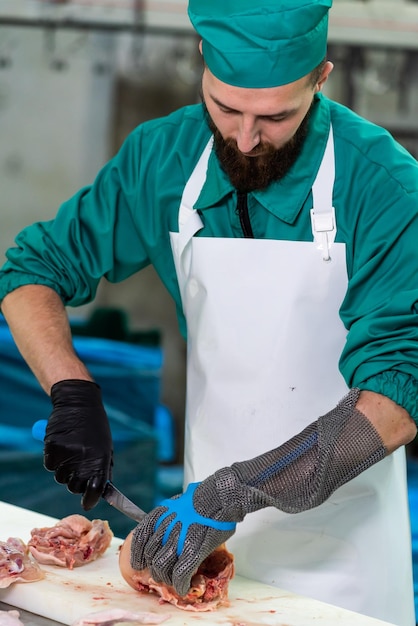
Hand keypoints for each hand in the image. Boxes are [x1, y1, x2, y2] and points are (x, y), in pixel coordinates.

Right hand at [44, 379, 112, 509]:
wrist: (78, 403)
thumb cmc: (95, 426)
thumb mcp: (106, 447)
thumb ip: (103, 469)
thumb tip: (102, 491)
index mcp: (100, 460)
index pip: (94, 491)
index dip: (90, 500)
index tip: (87, 502)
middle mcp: (83, 460)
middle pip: (74, 488)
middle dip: (76, 482)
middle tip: (78, 466)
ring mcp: (66, 455)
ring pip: (60, 478)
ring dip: (65, 469)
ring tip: (71, 451)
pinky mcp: (52, 449)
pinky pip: (50, 465)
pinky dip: (54, 460)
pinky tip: (62, 446)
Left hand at [130, 469, 245, 596]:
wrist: (218, 497)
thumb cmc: (204, 497)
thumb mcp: (180, 503)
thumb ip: (169, 517)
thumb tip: (168, 527)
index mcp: (160, 515)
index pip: (140, 538)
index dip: (137, 554)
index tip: (138, 563)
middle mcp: (164, 529)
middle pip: (151, 557)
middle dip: (155, 568)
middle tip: (162, 573)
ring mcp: (177, 542)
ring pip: (162, 569)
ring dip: (167, 578)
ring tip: (173, 580)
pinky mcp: (191, 552)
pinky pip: (180, 575)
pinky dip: (181, 585)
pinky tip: (183, 587)